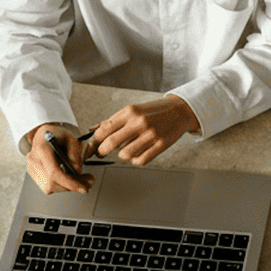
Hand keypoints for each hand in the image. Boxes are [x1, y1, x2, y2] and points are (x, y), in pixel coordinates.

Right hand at [24, 123, 93, 194]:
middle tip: (87, 183)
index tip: (83, 188)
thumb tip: (77, 172)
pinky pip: (48, 185)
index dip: (69, 183)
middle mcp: (33, 160)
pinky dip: (61, 184)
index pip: (54, 172)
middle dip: (71, 186)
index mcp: (41, 149)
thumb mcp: (72, 137)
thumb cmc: (57, 133)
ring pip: (50, 187)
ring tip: (81, 180)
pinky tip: (71, 179)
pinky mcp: (34, 174)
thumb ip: (75, 154)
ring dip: (67, 186)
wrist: (44, 133)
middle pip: (52, 183)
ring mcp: (31, 168)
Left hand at [84, 95, 200, 166]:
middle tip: (101, 153)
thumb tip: (92, 130)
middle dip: (101, 152)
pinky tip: (138, 154)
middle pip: (111, 143)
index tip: (90, 148)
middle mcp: (139, 122)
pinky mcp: (161, 145)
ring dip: (121, 156)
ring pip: (125, 154)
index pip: (104, 129)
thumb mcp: (133, 110)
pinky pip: (140, 160)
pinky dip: (135, 160)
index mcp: (130, 112)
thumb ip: (113, 121)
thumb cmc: (155, 111)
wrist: (180, 110)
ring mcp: (151, 134)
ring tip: (125, 151)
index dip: (93, 142)